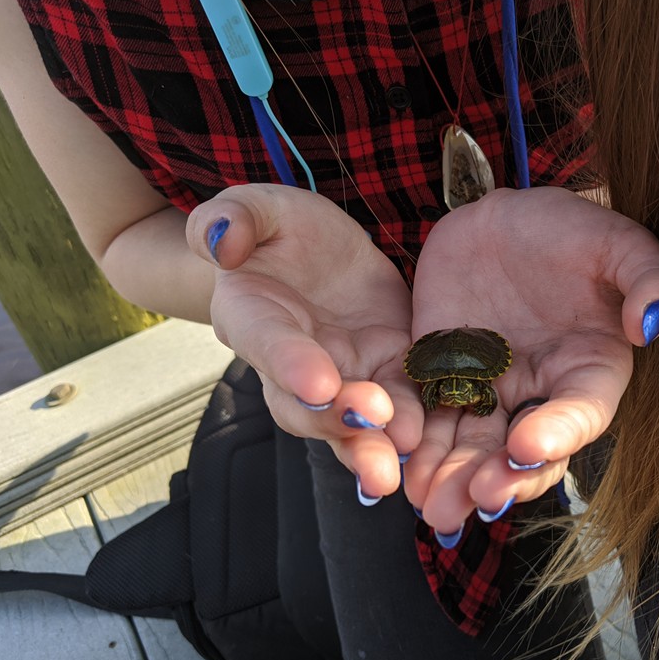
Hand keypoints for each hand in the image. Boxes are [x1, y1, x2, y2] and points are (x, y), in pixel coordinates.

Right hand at [187, 184, 421, 498]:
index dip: (290, 366)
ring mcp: (343, 373)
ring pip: (353, 422)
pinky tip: (436, 438)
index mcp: (253, 318)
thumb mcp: (259, 208)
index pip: (267, 345)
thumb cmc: (278, 229)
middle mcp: (293, 364)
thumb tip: (221, 242)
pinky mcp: (387, 370)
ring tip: (405, 451)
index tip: (319, 385)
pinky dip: (417, 423)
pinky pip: (402, 403)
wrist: (318, 250)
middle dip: (339, 422)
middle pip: (308, 407)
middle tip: (374, 423)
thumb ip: (234, 218)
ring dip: (377, 443)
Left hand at [403, 187, 658, 534]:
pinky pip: (426, 414)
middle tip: (475, 497)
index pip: (581, 413)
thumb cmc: (573, 231)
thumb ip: (651, 278)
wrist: (506, 218)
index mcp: (589, 371)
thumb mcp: (620, 243)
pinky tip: (396, 461)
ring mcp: (487, 389)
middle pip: (521, 451)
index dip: (558, 433)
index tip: (527, 444)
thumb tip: (655, 322)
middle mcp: (539, 394)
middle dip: (500, 477)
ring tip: (429, 503)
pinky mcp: (441, 375)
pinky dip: (413, 441)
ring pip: (469, 445)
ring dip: (450, 478)